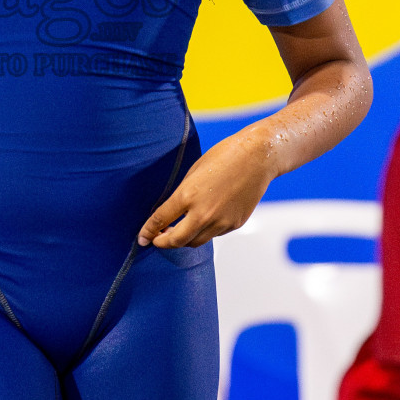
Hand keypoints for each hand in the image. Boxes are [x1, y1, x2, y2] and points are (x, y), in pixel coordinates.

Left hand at [138, 128, 275, 248]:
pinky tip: (203, 221)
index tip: (142, 238)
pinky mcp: (234, 224)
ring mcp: (220, 222)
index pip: (160, 220)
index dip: (148, 231)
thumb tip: (173, 212)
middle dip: (163, 243)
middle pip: (176, 241)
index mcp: (188, 195)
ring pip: (196, 242)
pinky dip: (205, 231)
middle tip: (156, 240)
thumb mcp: (194, 172)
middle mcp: (203, 213)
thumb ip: (183, 194)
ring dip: (184, 240)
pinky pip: (214, 234)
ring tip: (177, 233)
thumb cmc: (224, 157)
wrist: (257, 158)